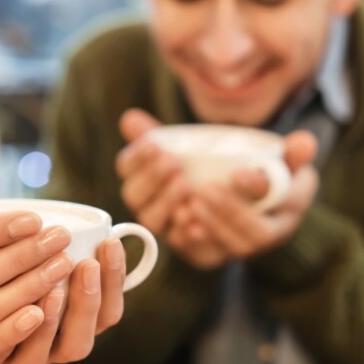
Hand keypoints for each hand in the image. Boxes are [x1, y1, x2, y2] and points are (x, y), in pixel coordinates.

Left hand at [0, 238, 126, 363]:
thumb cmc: (11, 260)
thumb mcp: (45, 251)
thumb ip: (66, 247)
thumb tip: (104, 224)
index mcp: (76, 327)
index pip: (107, 314)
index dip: (114, 281)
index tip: (110, 243)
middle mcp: (50, 349)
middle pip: (79, 345)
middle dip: (87, 304)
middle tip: (86, 265)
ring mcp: (17, 358)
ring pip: (40, 360)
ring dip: (50, 323)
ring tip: (54, 289)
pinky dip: (11, 332)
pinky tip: (17, 307)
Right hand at [116, 109, 191, 234]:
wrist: (237, 199)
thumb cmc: (202, 169)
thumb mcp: (185, 148)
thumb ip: (156, 135)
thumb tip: (129, 118)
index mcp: (141, 176)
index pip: (126, 167)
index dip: (137, 157)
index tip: (155, 145)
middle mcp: (146, 203)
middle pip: (133, 195)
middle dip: (151, 178)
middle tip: (173, 162)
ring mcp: (165, 226)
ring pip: (151, 220)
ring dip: (165, 203)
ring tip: (185, 186)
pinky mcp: (188, 245)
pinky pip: (181, 243)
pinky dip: (187, 233)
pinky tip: (198, 221)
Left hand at [169, 131, 319, 265]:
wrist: (250, 198)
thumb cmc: (268, 172)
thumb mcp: (285, 159)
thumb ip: (295, 150)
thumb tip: (305, 142)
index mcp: (293, 205)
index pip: (287, 203)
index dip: (259, 190)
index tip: (236, 174)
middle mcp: (276, 231)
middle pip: (258, 234)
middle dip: (231, 212)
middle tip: (204, 190)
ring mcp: (248, 245)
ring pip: (234, 249)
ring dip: (211, 228)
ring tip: (188, 206)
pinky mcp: (221, 254)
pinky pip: (208, 257)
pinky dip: (191, 242)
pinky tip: (178, 223)